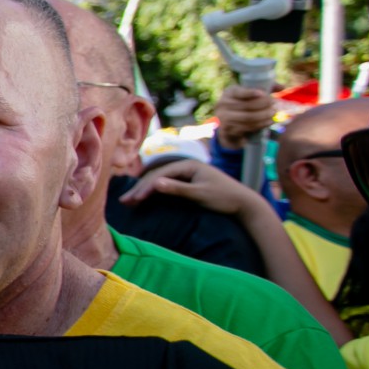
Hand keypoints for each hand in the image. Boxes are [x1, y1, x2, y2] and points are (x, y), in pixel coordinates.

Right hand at [119, 157, 261, 218]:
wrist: (245, 203)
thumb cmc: (225, 198)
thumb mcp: (200, 194)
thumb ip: (177, 189)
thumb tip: (155, 183)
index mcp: (189, 165)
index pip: (161, 175)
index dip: (146, 187)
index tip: (135, 200)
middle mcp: (187, 166)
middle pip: (158, 176)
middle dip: (140, 189)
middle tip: (124, 201)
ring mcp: (187, 173)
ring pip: (160, 180)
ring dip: (144, 190)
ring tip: (129, 201)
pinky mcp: (189, 181)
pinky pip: (166, 185)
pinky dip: (154, 192)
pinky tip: (144, 197)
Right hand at [213, 83, 276, 150]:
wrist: (227, 123)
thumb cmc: (243, 104)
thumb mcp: (250, 94)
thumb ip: (265, 88)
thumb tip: (282, 87)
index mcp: (229, 92)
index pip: (240, 92)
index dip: (251, 93)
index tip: (263, 93)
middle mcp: (223, 104)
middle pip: (247, 105)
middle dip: (264, 105)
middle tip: (276, 104)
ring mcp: (224, 118)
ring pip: (248, 118)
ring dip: (264, 116)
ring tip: (275, 113)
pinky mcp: (229, 130)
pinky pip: (248, 127)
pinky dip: (261, 124)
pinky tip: (270, 121)